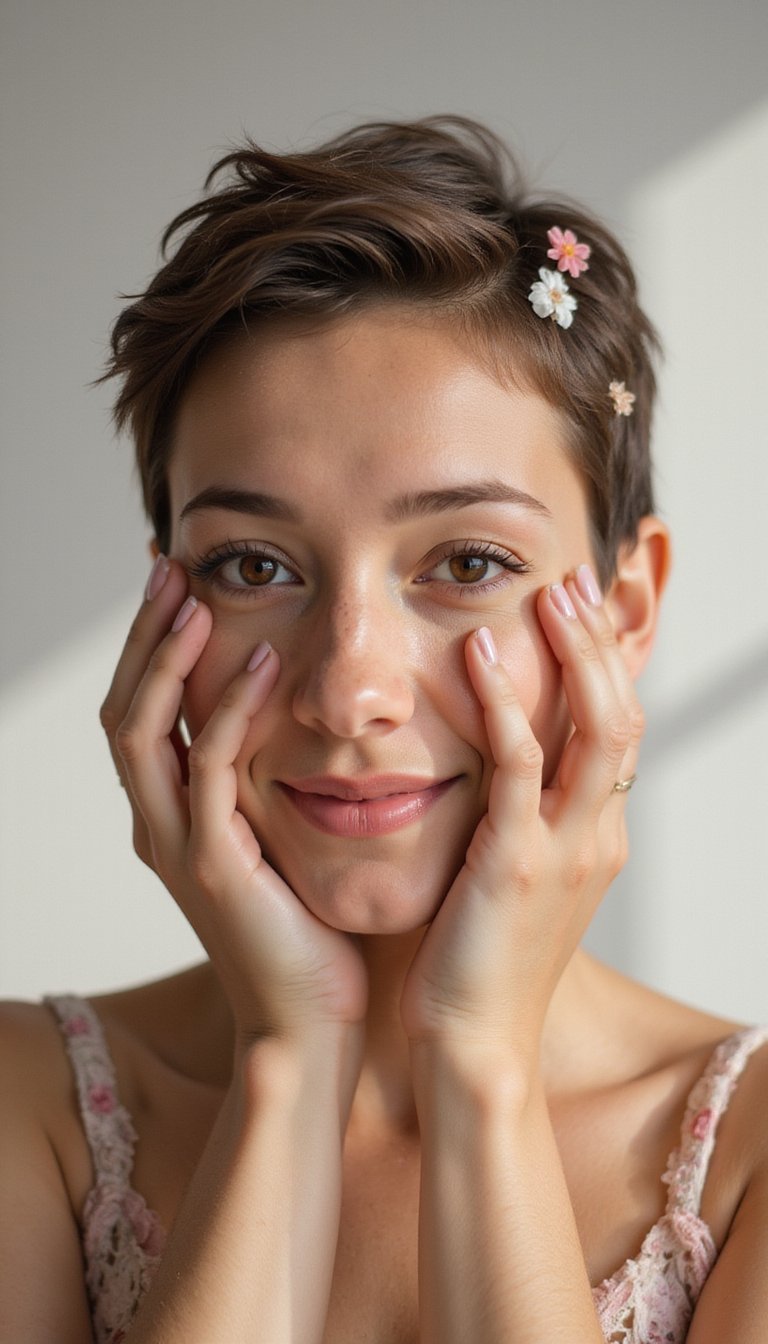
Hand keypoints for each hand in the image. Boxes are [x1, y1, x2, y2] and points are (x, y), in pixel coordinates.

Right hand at [100, 556, 367, 1047]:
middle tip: (169, 566)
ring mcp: (177, 845)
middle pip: (126, 708)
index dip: (151, 647)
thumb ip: (270, 782)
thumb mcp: (281, 839)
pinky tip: (259, 663)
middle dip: (144, 635)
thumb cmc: (310, 929)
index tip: (179, 583)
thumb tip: (301, 713)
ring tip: (195, 595)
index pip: (143, 712)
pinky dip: (229, 710)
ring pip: (143, 731)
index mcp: (173, 816)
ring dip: (167, 657)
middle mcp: (159, 825)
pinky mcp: (212, 865)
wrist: (314, 1020)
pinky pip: (210, 770)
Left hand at [400, 565, 642, 1062]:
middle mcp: (596, 837)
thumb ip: (518, 822)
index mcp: (596, 839)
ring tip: (546, 595)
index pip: (618, 733)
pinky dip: (506, 703)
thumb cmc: (477, 964)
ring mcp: (565, 850)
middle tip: (573, 582)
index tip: (579, 611)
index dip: (606, 667)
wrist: (472, 1046)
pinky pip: (520, 764)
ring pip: (596, 728)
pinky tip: (477, 656)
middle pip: (624, 715)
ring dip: (574, 654)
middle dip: (602, 643)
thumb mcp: (513, 881)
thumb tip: (494, 771)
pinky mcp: (516, 862)